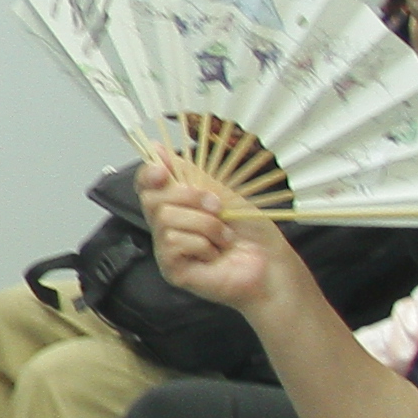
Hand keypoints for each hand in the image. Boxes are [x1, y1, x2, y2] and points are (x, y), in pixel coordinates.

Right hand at [138, 149, 306, 317]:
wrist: (270, 262)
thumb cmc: (251, 230)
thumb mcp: (221, 191)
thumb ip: (189, 172)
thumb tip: (156, 148)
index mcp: (178, 204)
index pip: (146, 185)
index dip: (148, 174)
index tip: (162, 170)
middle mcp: (167, 226)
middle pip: (152, 199)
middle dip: (189, 197)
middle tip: (217, 207)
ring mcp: (167, 249)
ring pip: (166, 220)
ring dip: (205, 225)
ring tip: (224, 237)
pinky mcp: (172, 269)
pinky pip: (174, 243)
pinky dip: (202, 244)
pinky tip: (215, 254)